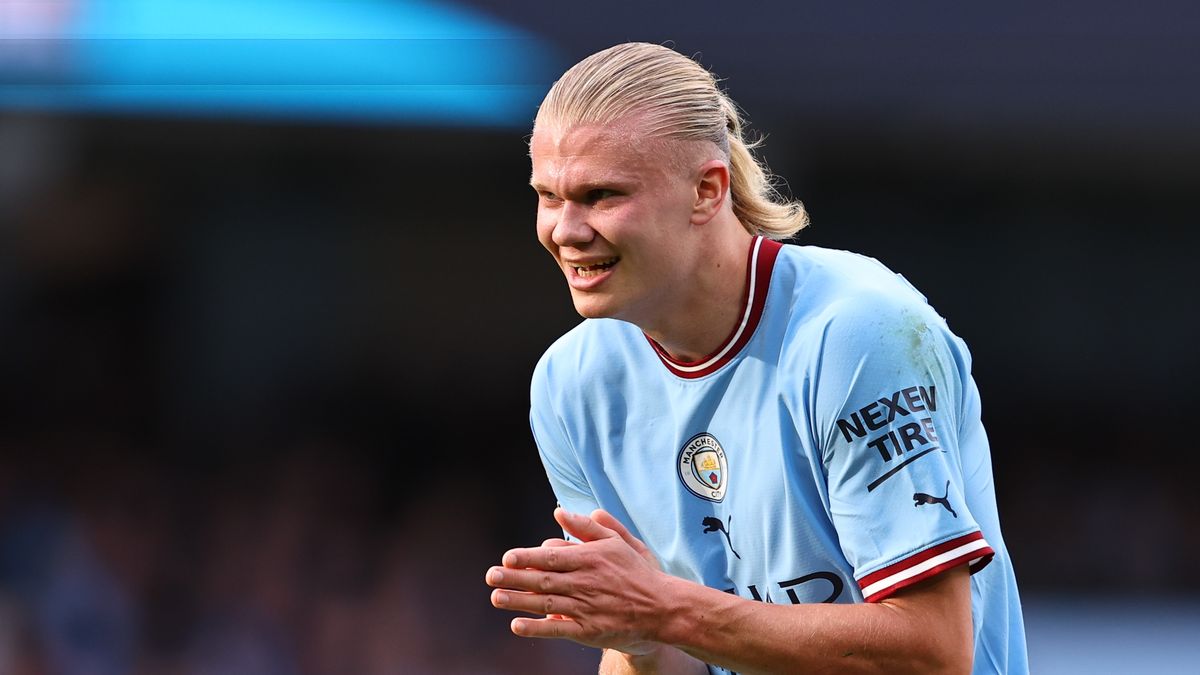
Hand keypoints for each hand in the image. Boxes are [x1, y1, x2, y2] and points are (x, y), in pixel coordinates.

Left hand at [485, 508, 669, 654]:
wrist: (663, 608)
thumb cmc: (639, 572)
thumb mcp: (620, 542)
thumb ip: (590, 526)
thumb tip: (560, 512)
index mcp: (592, 559)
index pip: (553, 557)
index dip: (528, 558)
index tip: (508, 557)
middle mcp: (586, 582)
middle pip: (544, 580)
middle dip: (515, 578)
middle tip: (490, 575)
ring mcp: (587, 608)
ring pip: (547, 603)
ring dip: (519, 601)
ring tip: (496, 597)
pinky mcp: (590, 631)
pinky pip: (559, 629)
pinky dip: (537, 628)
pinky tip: (517, 625)